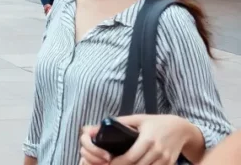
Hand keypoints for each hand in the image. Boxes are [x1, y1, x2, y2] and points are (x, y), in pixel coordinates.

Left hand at [81, 115, 196, 164]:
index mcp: (147, 140)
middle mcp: (157, 151)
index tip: (108, 162)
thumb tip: (99, 125)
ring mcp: (164, 159)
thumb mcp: (138, 119)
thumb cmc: (156, 123)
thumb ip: (120, 122)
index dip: (117, 163)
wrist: (180, 128)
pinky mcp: (169, 164)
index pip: (130, 157)